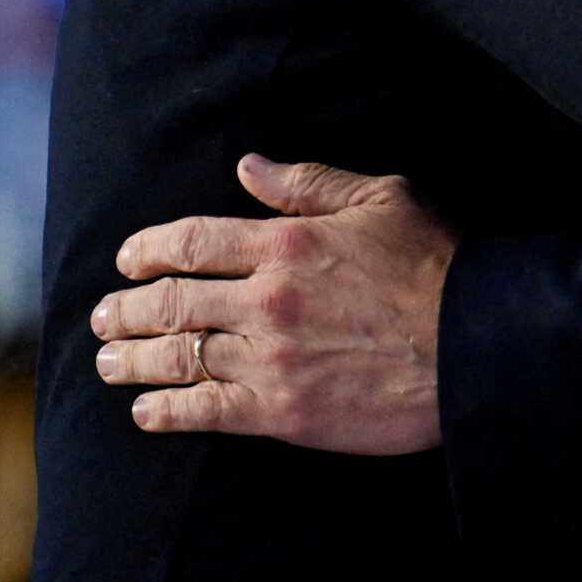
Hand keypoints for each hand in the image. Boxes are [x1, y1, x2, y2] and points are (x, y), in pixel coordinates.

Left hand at [92, 154, 453, 454]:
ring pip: (176, 357)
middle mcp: (266, 299)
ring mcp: (270, 359)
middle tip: (104, 316)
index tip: (128, 260)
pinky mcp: (283, 413)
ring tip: (109, 361)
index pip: (192, 241)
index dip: (149, 250)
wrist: (476, 343)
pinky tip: (146, 412)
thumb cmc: (438, 264)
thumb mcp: (383, 199)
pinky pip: (204, 412)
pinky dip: (166, 412)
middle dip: (127, 309)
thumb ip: (309, 183)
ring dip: (131, 359)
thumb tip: (249, 168)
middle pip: (171, 302)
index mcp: (286, 242)